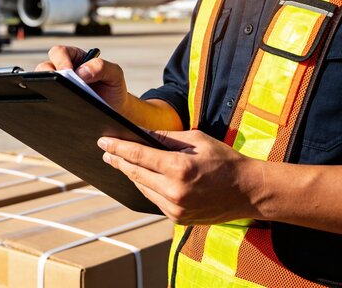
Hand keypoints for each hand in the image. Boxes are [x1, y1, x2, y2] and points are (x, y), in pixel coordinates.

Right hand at [35, 45, 128, 112]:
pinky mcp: (56, 102)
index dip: (61, 60)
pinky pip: (47, 103)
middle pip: (45, 68)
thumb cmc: (113, 88)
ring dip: (47, 91)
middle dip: (49, 75)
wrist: (115, 111)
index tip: (68, 72)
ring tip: (60, 100)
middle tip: (60, 86)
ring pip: (42, 86)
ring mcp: (58, 87)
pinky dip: (50, 105)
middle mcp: (62, 71)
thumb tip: (81, 72)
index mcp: (75, 58)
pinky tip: (60, 111)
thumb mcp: (115, 74)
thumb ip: (102, 67)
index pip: (60, 52)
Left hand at [97, 130, 264, 224]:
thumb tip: (141, 133)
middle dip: (118, 161)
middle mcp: (174, 191)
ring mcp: (175, 208)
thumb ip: (166, 137)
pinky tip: (140, 177)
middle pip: (135, 173)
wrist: (248, 191)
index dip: (118, 148)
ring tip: (120, 162)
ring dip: (130, 174)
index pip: (138, 156)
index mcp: (179, 168)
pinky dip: (145, 187)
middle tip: (106, 152)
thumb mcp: (196, 139)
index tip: (103, 142)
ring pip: (142, 188)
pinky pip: (153, 199)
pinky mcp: (178, 218)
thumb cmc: (224, 160)